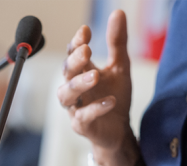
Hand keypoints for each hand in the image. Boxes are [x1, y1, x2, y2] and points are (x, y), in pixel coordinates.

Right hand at [58, 10, 138, 165]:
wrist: (119, 130)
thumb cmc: (114, 97)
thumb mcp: (120, 67)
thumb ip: (117, 43)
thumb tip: (118, 12)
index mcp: (80, 72)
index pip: (72, 54)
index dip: (77, 42)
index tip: (86, 31)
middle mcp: (74, 89)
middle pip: (66, 72)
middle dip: (74, 61)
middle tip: (87, 50)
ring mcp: (75, 108)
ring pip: (66, 95)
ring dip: (79, 84)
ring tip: (95, 76)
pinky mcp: (82, 126)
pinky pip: (84, 117)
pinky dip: (95, 108)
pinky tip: (110, 100)